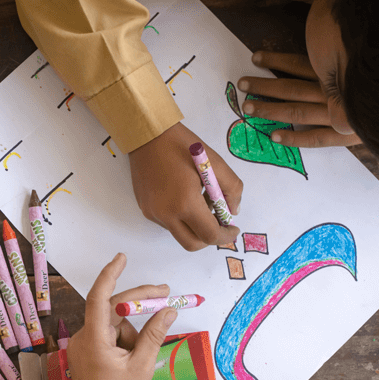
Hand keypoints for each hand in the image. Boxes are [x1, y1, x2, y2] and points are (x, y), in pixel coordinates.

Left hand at [66, 253, 177, 379]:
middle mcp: (84, 338)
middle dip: (138, 302)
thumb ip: (154, 333)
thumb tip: (168, 310)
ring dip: (132, 332)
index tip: (122, 258)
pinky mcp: (87, 354)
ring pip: (113, 325)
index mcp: (93, 338)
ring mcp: (84, 346)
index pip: (99, 297)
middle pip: (112, 308)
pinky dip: (124, 341)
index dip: (110, 274)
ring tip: (141, 359)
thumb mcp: (142, 365)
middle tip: (165, 295)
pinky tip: (133, 360)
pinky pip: (108, 337)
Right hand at [130, 122, 241, 251]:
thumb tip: (232, 212)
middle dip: (209, 238)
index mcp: (185, 203)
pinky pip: (167, 223)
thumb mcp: (216, 163)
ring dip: (194, 226)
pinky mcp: (145, 209)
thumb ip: (231, 189)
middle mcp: (166, 214)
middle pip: (192, 244)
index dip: (225, 236)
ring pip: (179, 233)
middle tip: (219, 223)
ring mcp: (153, 213)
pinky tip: (183, 197)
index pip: (209, 235)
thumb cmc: (183, 146)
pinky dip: (181, 218)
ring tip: (200, 202)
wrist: (148, 135)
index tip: (233, 229)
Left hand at [238, 52, 362, 147]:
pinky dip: (294, 137)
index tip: (256, 56)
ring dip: (271, 108)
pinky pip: (315, 138)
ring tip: (249, 106)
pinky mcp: (345, 133)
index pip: (301, 64)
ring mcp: (339, 113)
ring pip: (297, 109)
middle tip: (242, 84)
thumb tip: (316, 55)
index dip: (277, 60)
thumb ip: (339, 65)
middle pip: (292, 86)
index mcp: (338, 73)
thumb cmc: (377, 86)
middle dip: (265, 85)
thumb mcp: (357, 67)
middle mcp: (335, 91)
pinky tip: (274, 136)